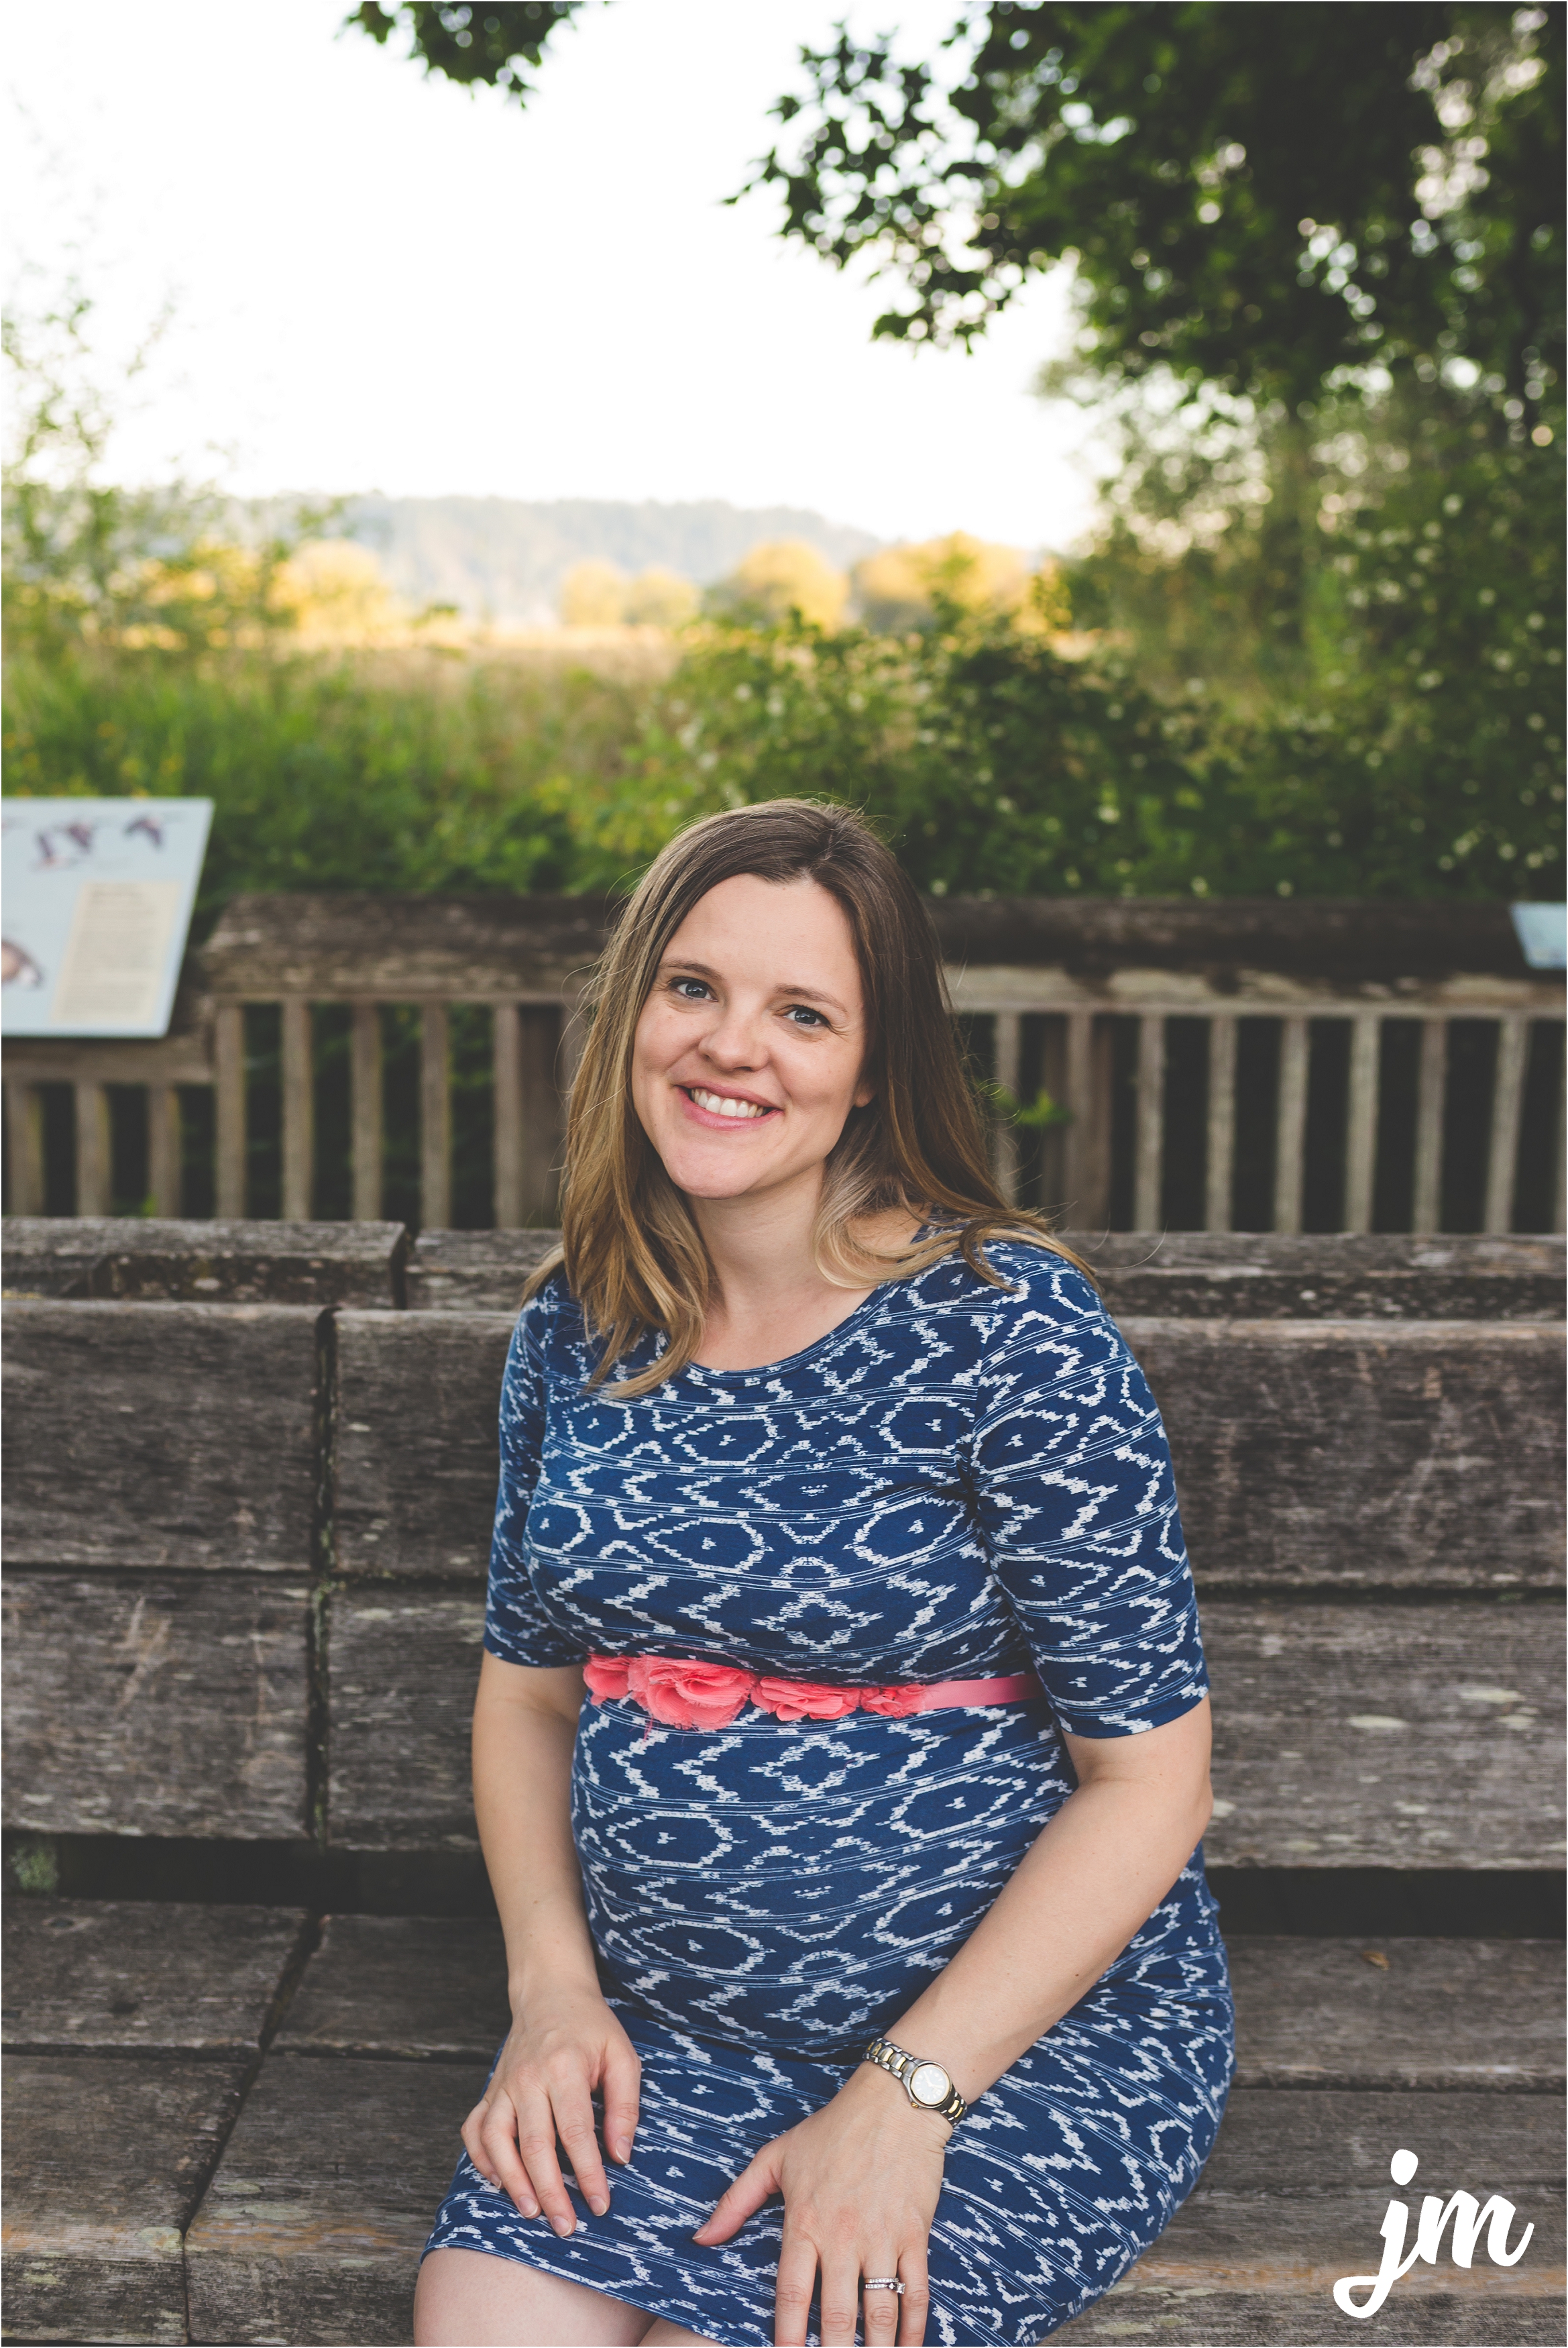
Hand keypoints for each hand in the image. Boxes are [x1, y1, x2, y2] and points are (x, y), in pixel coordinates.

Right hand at [460, 1979, 640, 2236]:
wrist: (551, 1993)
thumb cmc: (592, 2028)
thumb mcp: (622, 2056)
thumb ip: (625, 2105)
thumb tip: (621, 2155)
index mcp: (565, 2068)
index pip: (576, 2131)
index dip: (588, 2173)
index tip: (601, 2204)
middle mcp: (529, 2078)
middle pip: (535, 2144)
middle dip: (550, 2191)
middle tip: (565, 2226)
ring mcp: (504, 2084)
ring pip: (498, 2141)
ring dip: (513, 2181)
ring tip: (531, 2212)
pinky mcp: (490, 2090)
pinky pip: (474, 2129)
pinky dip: (481, 2158)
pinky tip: (497, 2182)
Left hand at [694, 2063, 946, 2346]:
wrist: (894, 2102)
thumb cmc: (833, 2128)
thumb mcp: (776, 2157)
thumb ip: (736, 2201)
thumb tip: (701, 2239)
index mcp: (805, 2221)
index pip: (792, 2292)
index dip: (788, 2335)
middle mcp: (842, 2236)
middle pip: (838, 2314)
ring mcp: (882, 2237)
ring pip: (880, 2310)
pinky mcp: (915, 2234)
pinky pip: (917, 2290)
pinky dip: (915, 2325)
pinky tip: (909, 2346)